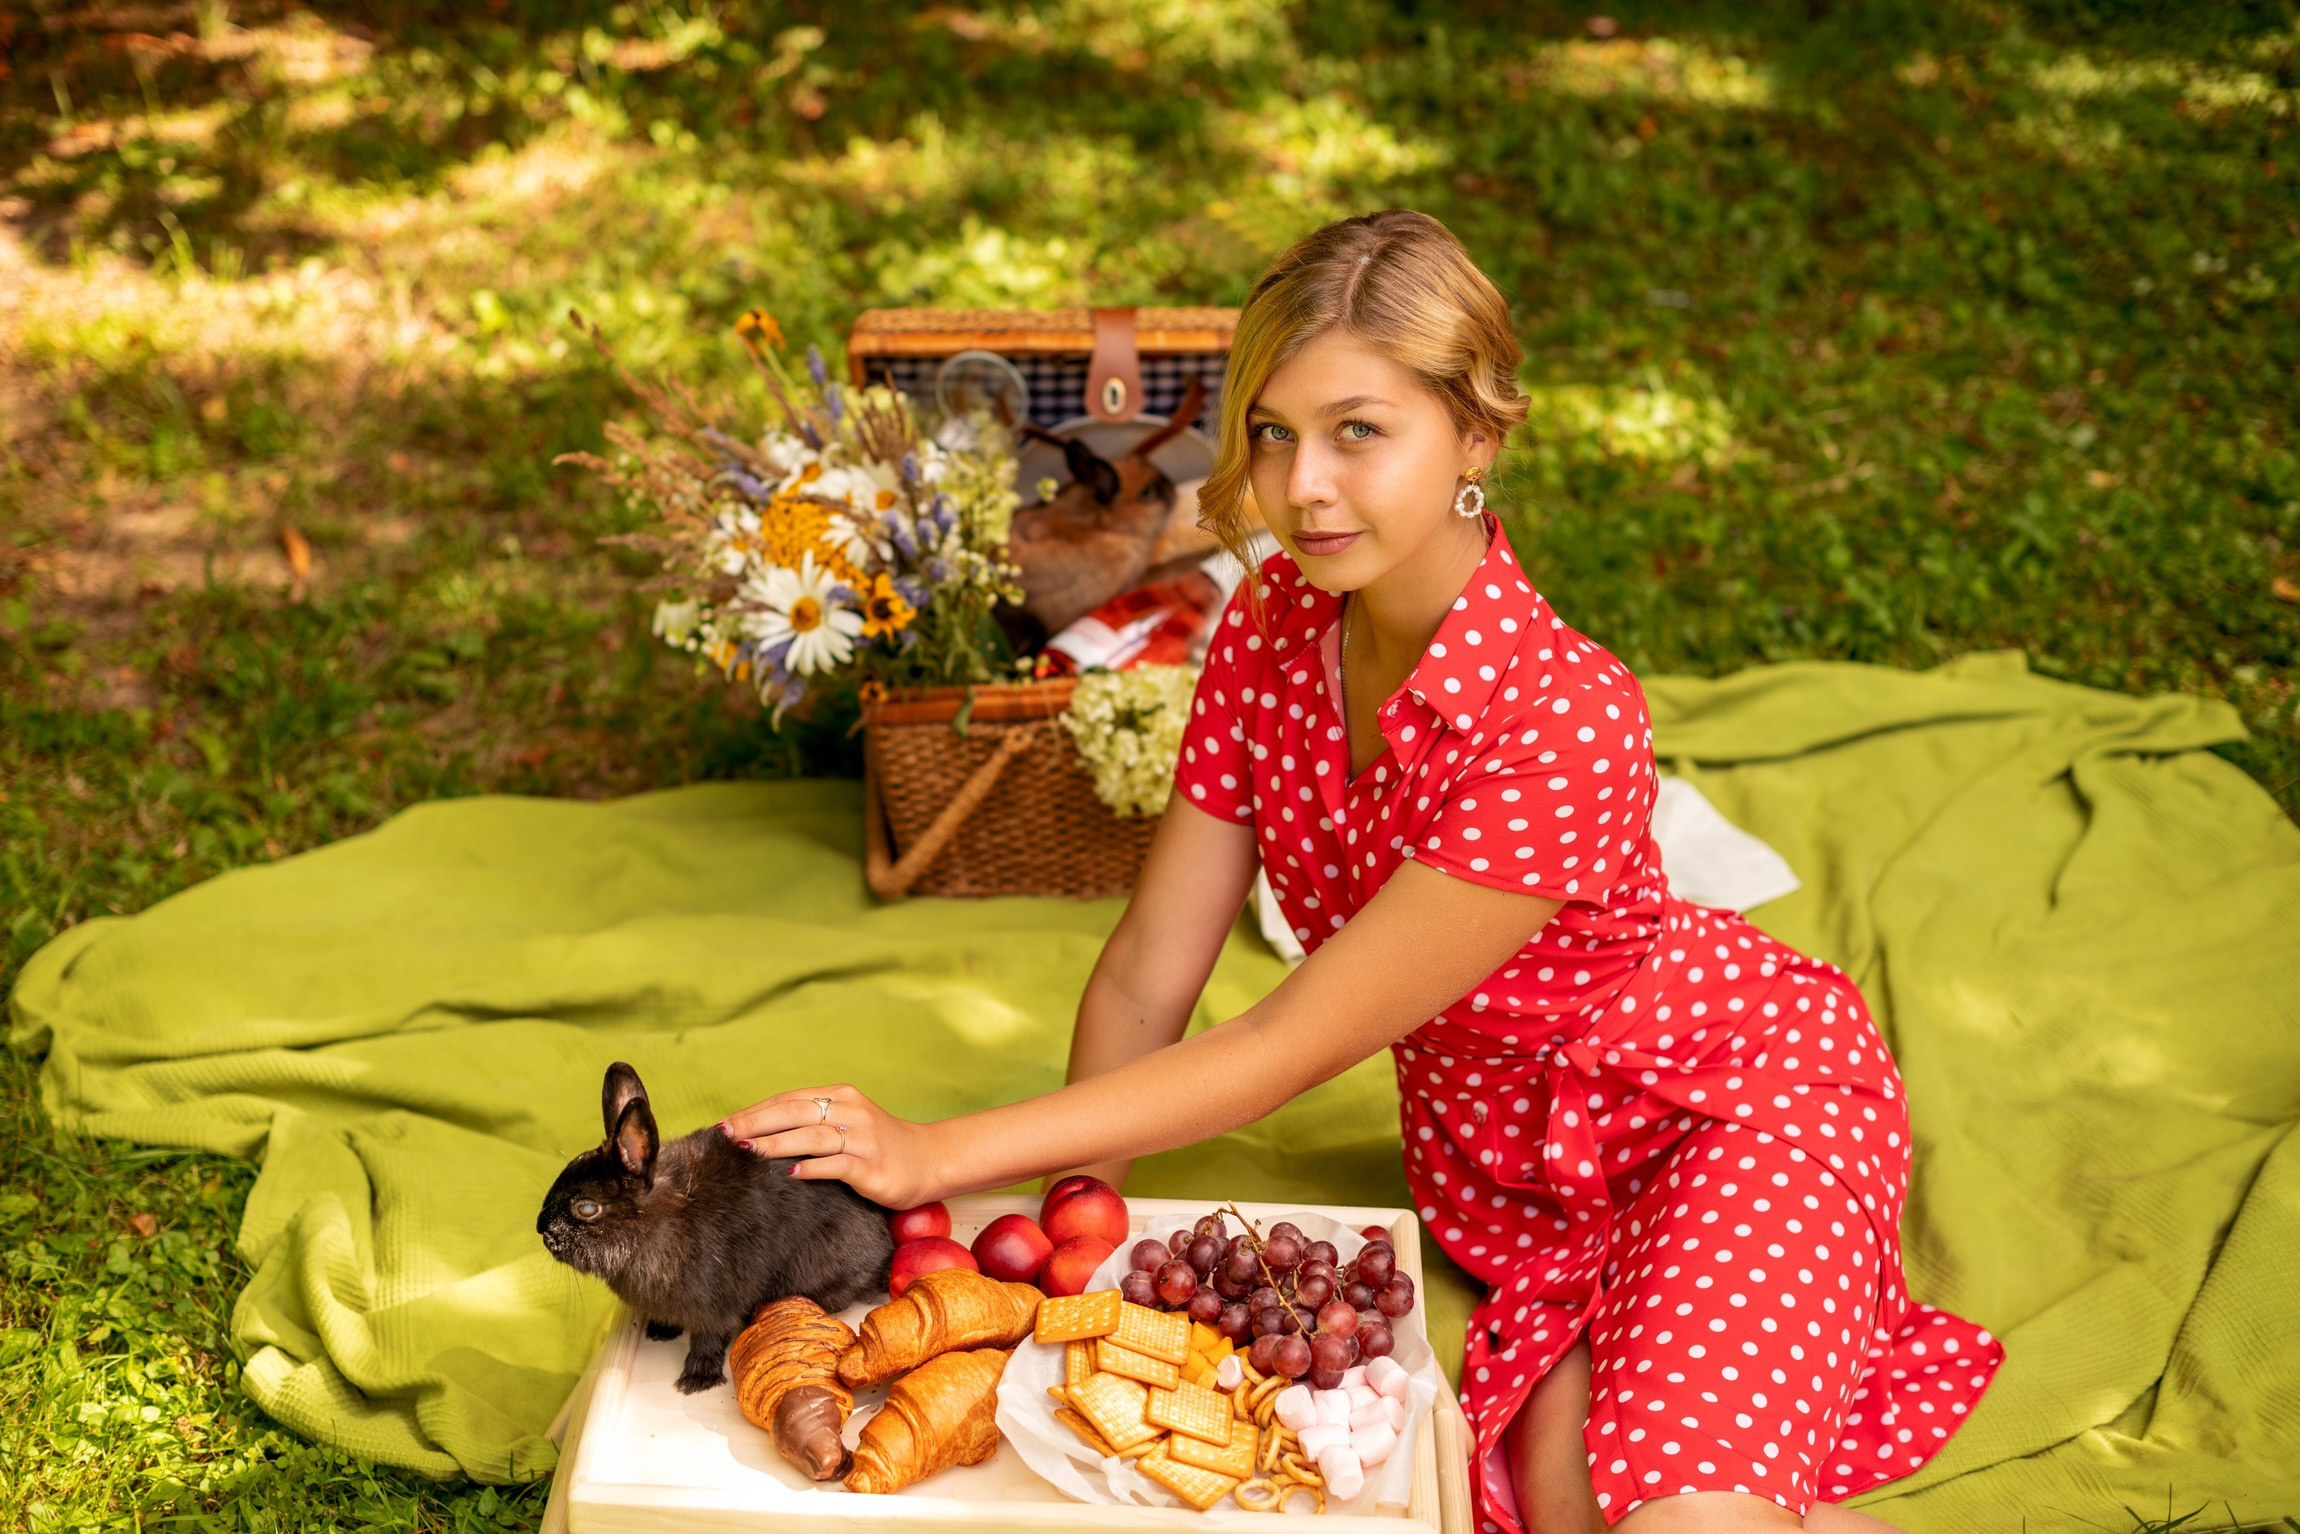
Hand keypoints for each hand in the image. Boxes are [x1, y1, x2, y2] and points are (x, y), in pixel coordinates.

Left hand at [719, 1084, 940, 1210]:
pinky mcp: (872, 1166)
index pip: (788, 1099)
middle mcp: (851, 1111)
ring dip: (775, 1144)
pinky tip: (790, 1173)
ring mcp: (863, 1138)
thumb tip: (758, 1132)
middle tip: (724, 1136)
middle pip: (794, 1112)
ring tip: (746, 1152)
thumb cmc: (879, 1144)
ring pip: (811, 1137)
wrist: (929, 1160)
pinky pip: (837, 1164)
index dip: (754, 1111)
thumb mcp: (846, 1121)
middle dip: (755, 1124)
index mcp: (840, 1096)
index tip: (724, 1125)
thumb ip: (811, 1121)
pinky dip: (812, 1168)